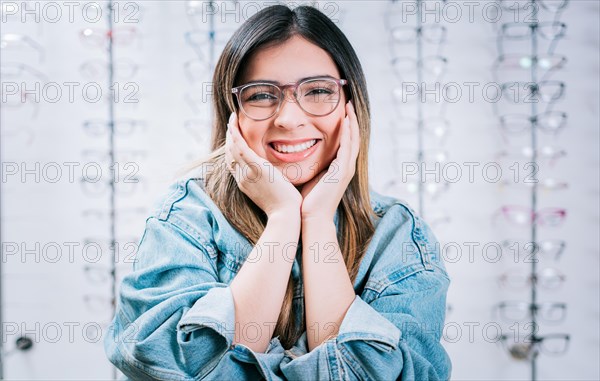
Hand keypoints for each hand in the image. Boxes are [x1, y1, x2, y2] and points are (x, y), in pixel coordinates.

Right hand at [225, 112, 302, 217]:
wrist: (286, 215)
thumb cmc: (286, 206)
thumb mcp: (275, 192)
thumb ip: (272, 181)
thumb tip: (279, 175)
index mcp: (245, 184)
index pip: (233, 163)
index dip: (232, 149)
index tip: (234, 138)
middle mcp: (242, 178)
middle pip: (229, 154)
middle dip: (229, 138)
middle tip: (232, 123)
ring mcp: (246, 173)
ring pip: (232, 148)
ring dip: (231, 132)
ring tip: (233, 119)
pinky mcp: (255, 168)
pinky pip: (240, 146)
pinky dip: (235, 133)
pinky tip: (234, 122)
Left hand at [300, 101, 359, 221]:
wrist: (312, 218)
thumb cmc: (309, 201)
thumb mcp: (313, 178)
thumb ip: (314, 166)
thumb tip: (301, 156)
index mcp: (341, 169)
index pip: (347, 143)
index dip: (347, 127)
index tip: (343, 111)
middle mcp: (347, 167)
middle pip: (354, 138)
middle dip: (352, 120)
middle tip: (349, 103)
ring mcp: (346, 169)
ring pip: (353, 140)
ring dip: (352, 122)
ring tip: (349, 107)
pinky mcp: (342, 171)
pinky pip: (347, 147)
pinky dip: (347, 133)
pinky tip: (345, 121)